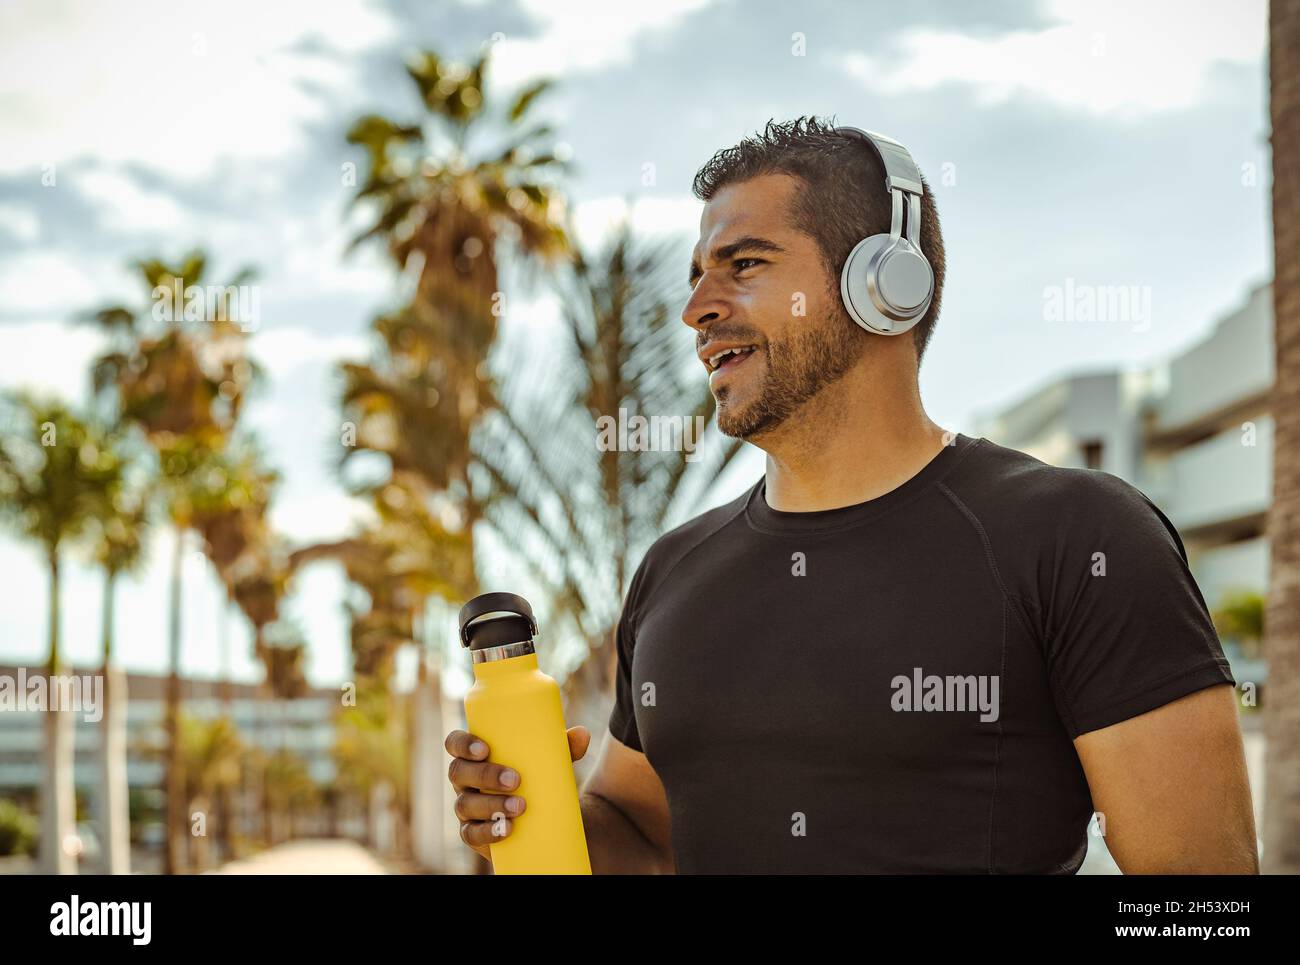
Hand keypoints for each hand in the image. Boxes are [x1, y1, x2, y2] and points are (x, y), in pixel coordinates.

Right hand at [445, 726, 590, 860]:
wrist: (543, 818)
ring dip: (491, 805)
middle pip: (459, 772)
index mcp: (475, 756)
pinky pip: (471, 834)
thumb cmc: (538, 778)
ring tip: (521, 806)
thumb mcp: (550, 761)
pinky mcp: (474, 833)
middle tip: (516, 779)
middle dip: (485, 775)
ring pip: (465, 803)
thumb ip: (565, 747)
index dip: (462, 744)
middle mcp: (464, 780)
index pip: (455, 743)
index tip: (485, 748)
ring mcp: (467, 807)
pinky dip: (488, 831)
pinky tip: (507, 829)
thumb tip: (582, 734)